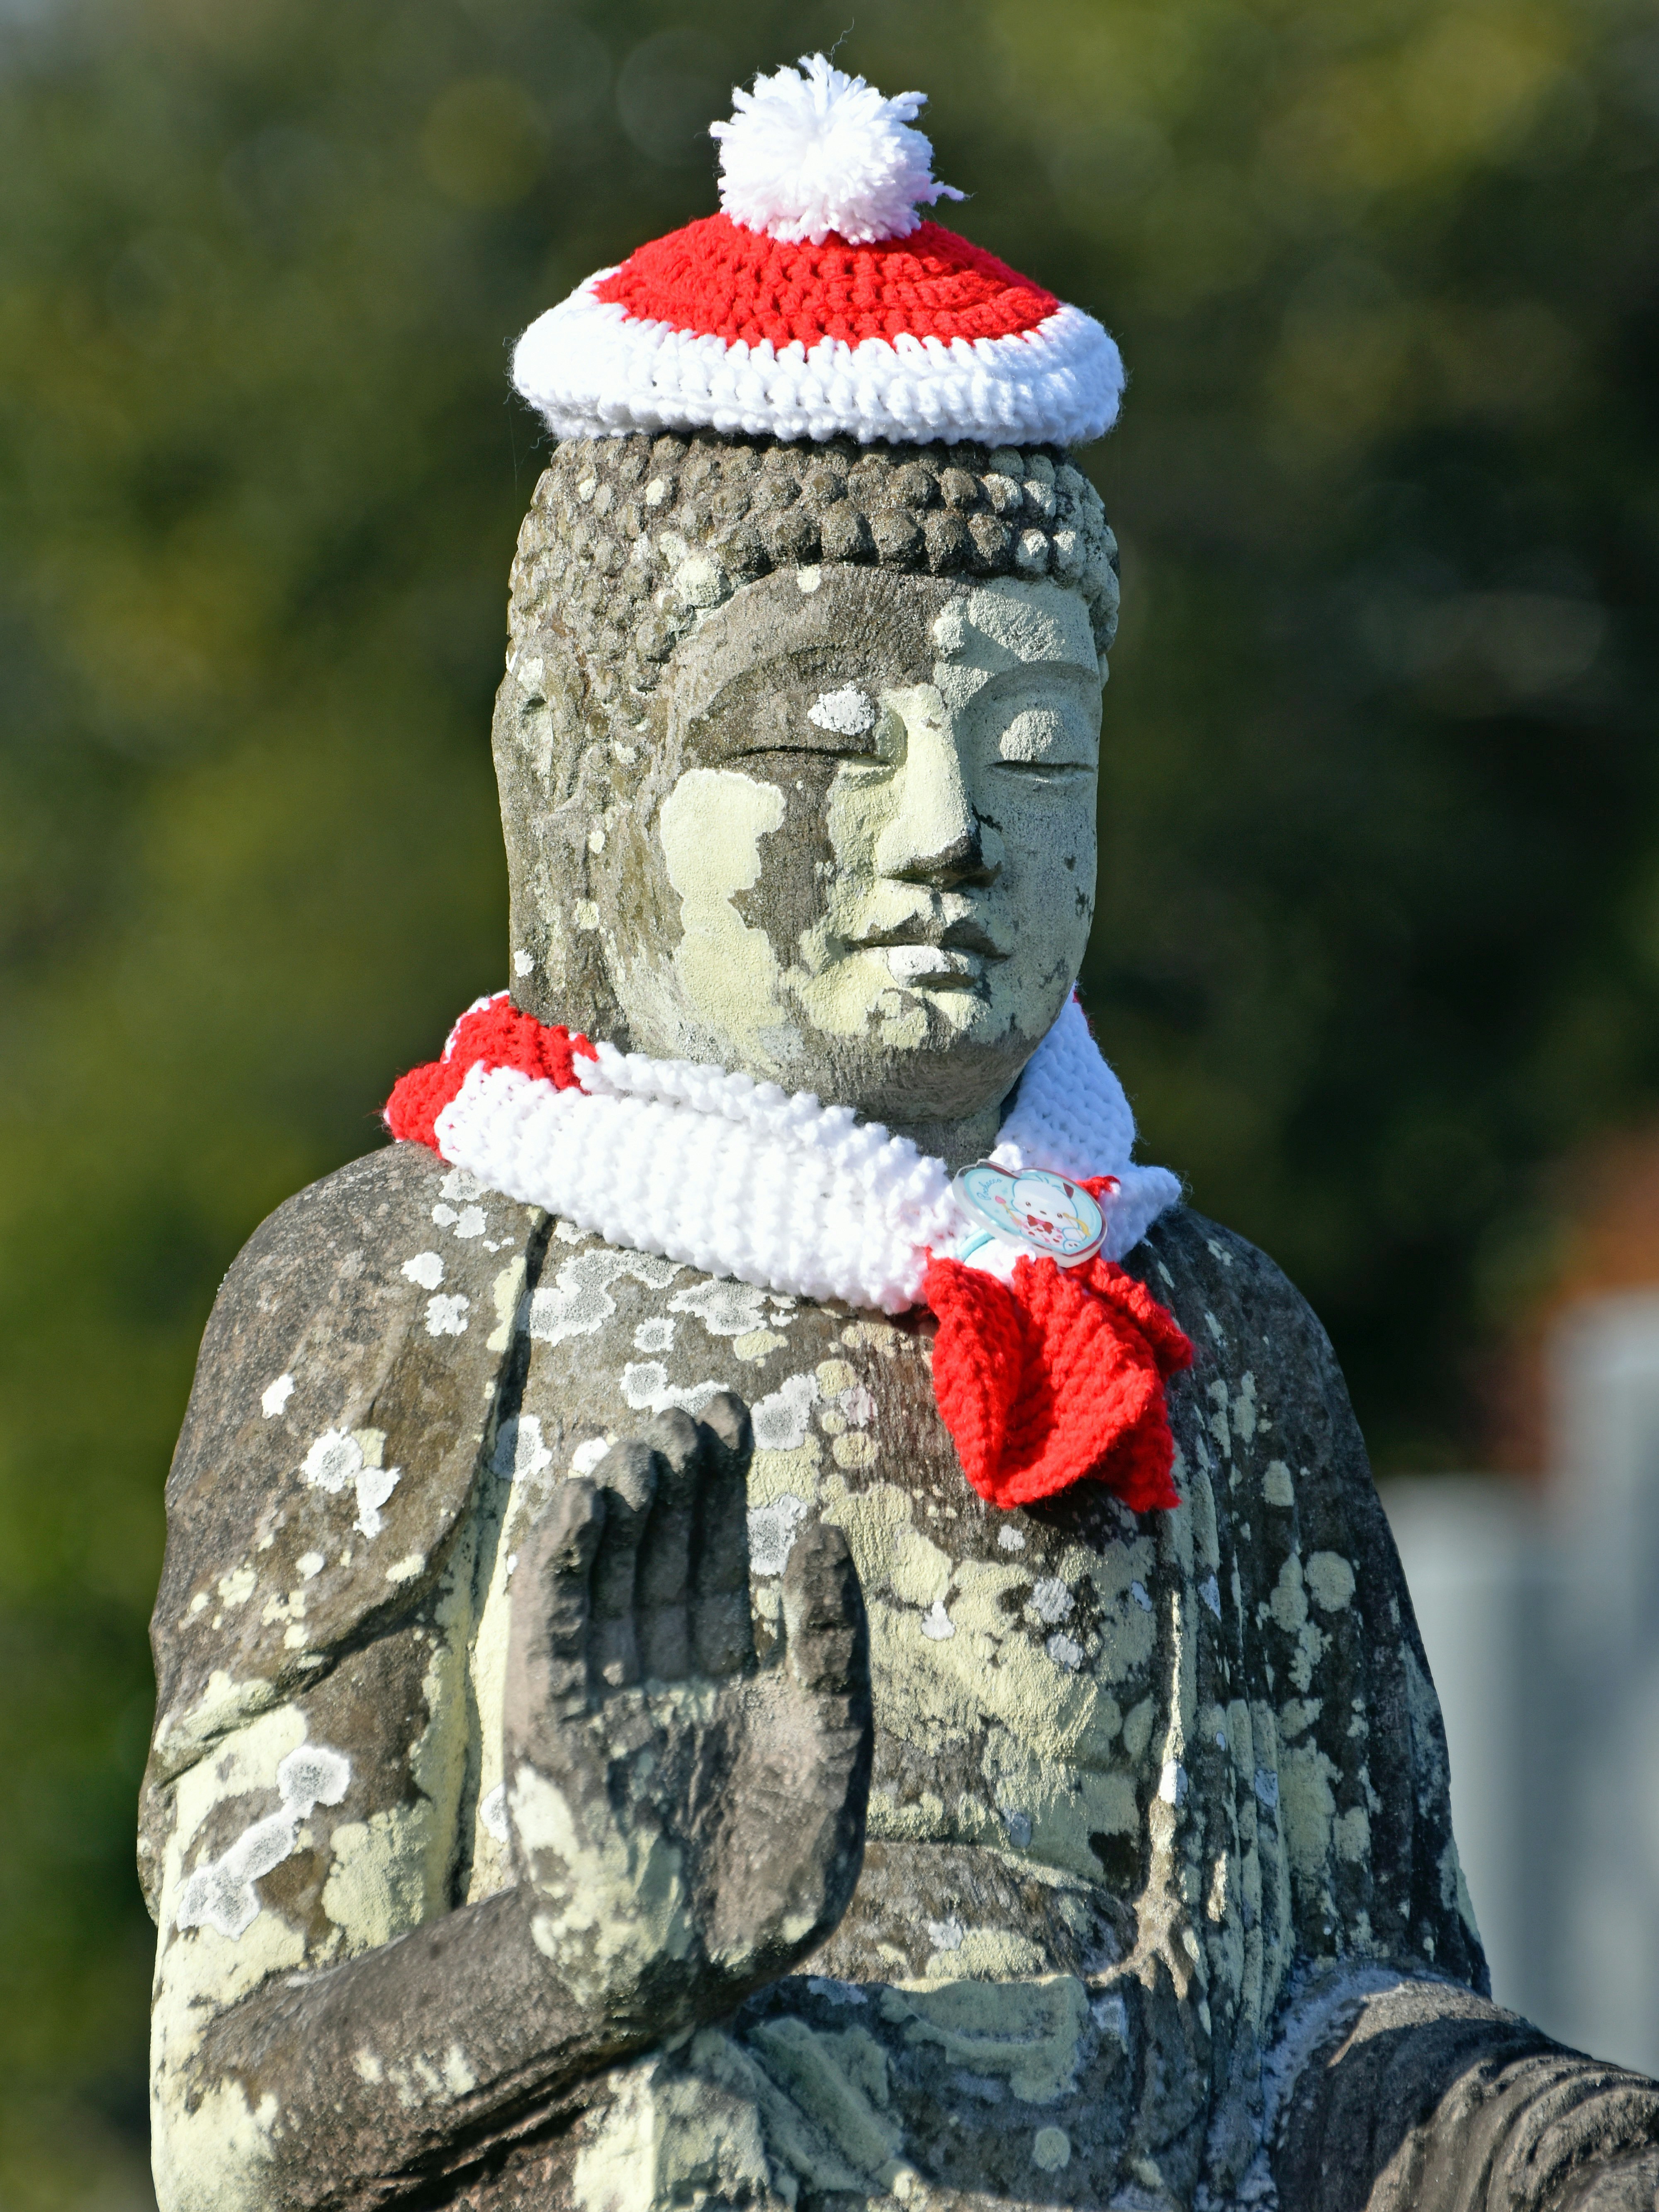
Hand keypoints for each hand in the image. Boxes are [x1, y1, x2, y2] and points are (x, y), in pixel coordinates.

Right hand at [503, 1392, 870, 2025]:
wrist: (688, 1977)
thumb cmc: (770, 1882)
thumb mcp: (832, 1745)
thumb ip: (829, 1642)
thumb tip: (821, 1528)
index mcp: (725, 1678)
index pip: (717, 1560)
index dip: (723, 1489)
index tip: (736, 1418)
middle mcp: (659, 1672)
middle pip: (661, 1549)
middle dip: (678, 1476)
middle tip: (699, 1411)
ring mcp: (601, 1691)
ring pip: (605, 1570)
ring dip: (619, 1500)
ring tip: (648, 1440)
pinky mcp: (549, 1716)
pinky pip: (552, 1620)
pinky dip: (561, 1556)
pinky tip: (582, 1497)